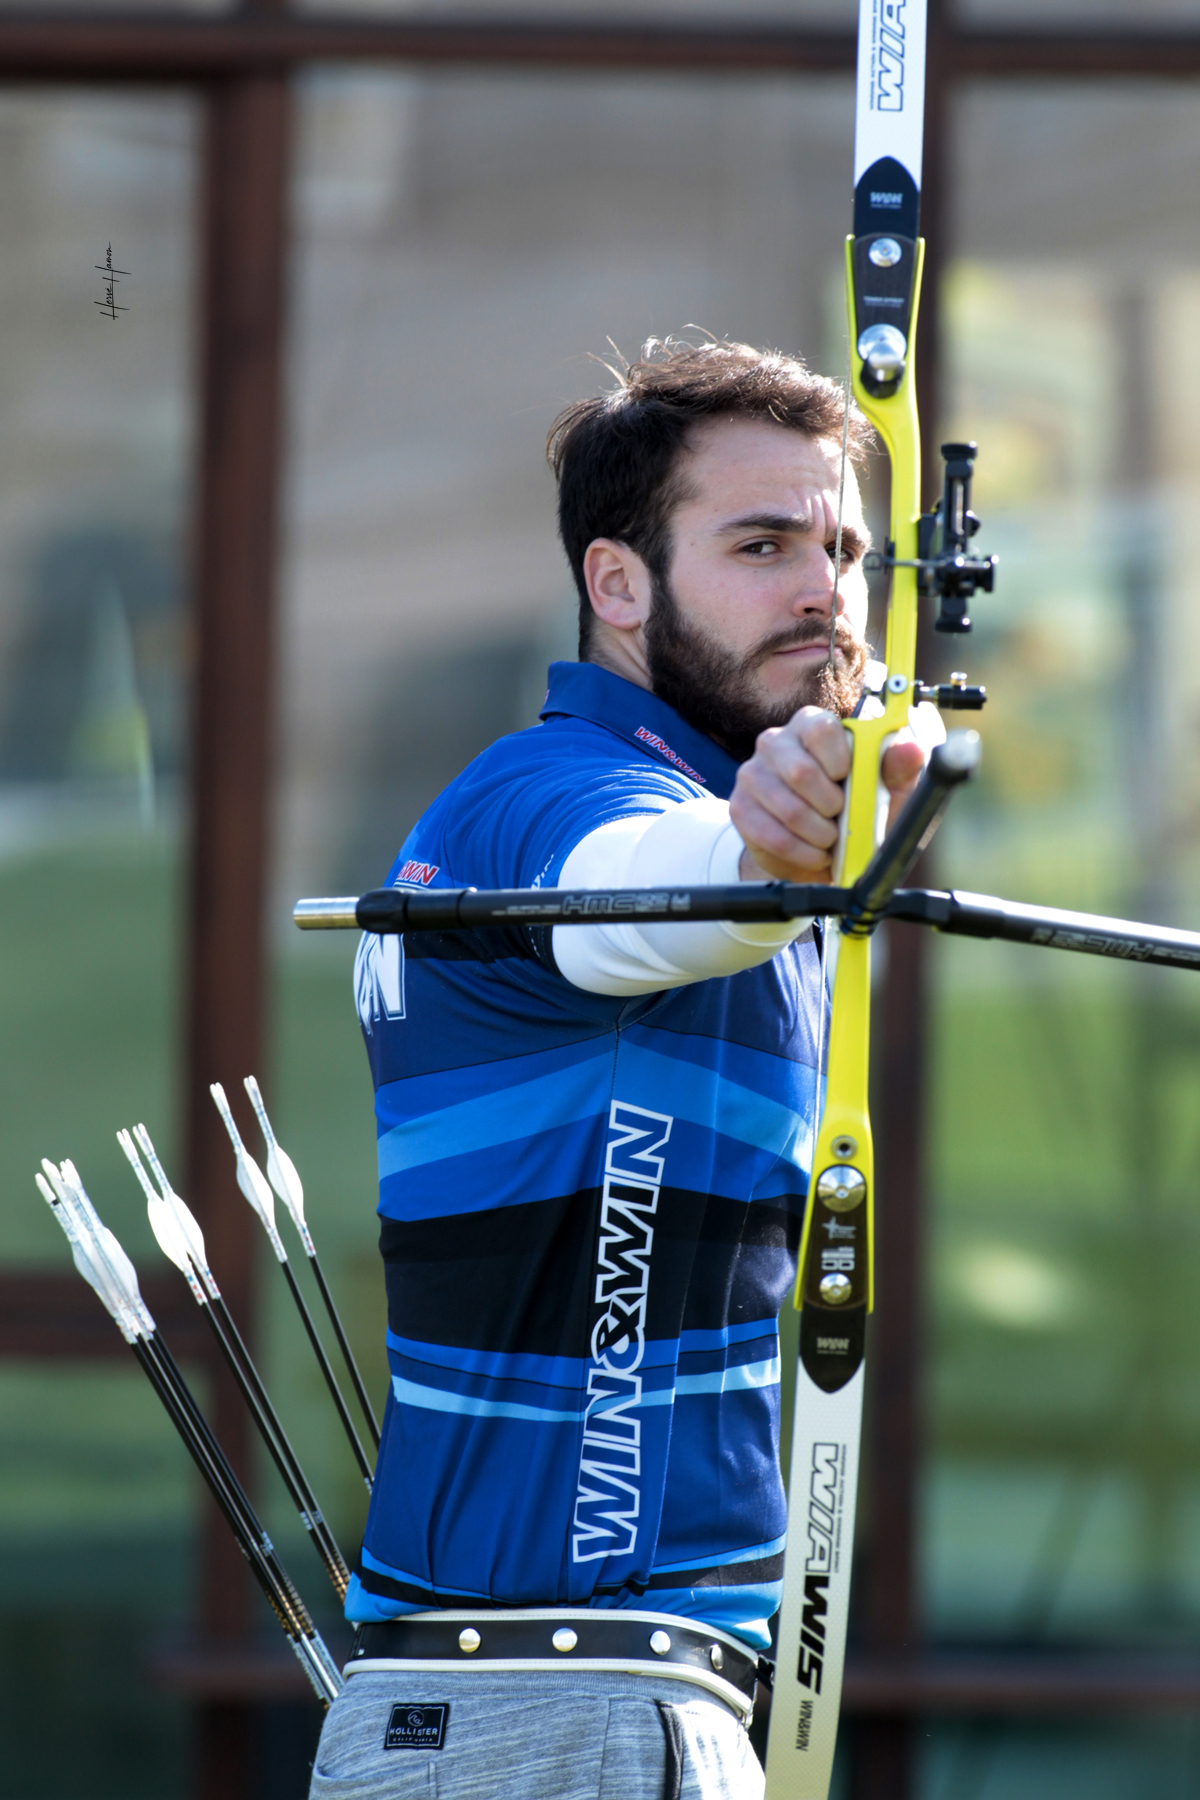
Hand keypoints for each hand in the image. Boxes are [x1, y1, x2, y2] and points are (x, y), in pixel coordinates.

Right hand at [730, 707, 924, 882]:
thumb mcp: (887, 790)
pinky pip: (772, 834)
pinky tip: (815, 853)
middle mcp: (776, 742)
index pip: (821, 728)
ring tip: (831, 839)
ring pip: (788, 807)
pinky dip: (802, 852)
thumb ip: (898, 769)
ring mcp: (753, 774)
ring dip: (819, 833)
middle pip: (801, 770)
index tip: (848, 779)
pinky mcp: (741, 808)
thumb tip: (911, 750)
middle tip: (842, 817)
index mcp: (813, 725)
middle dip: (831, 806)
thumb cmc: (856, 809)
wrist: (821, 851)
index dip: (839, 760)